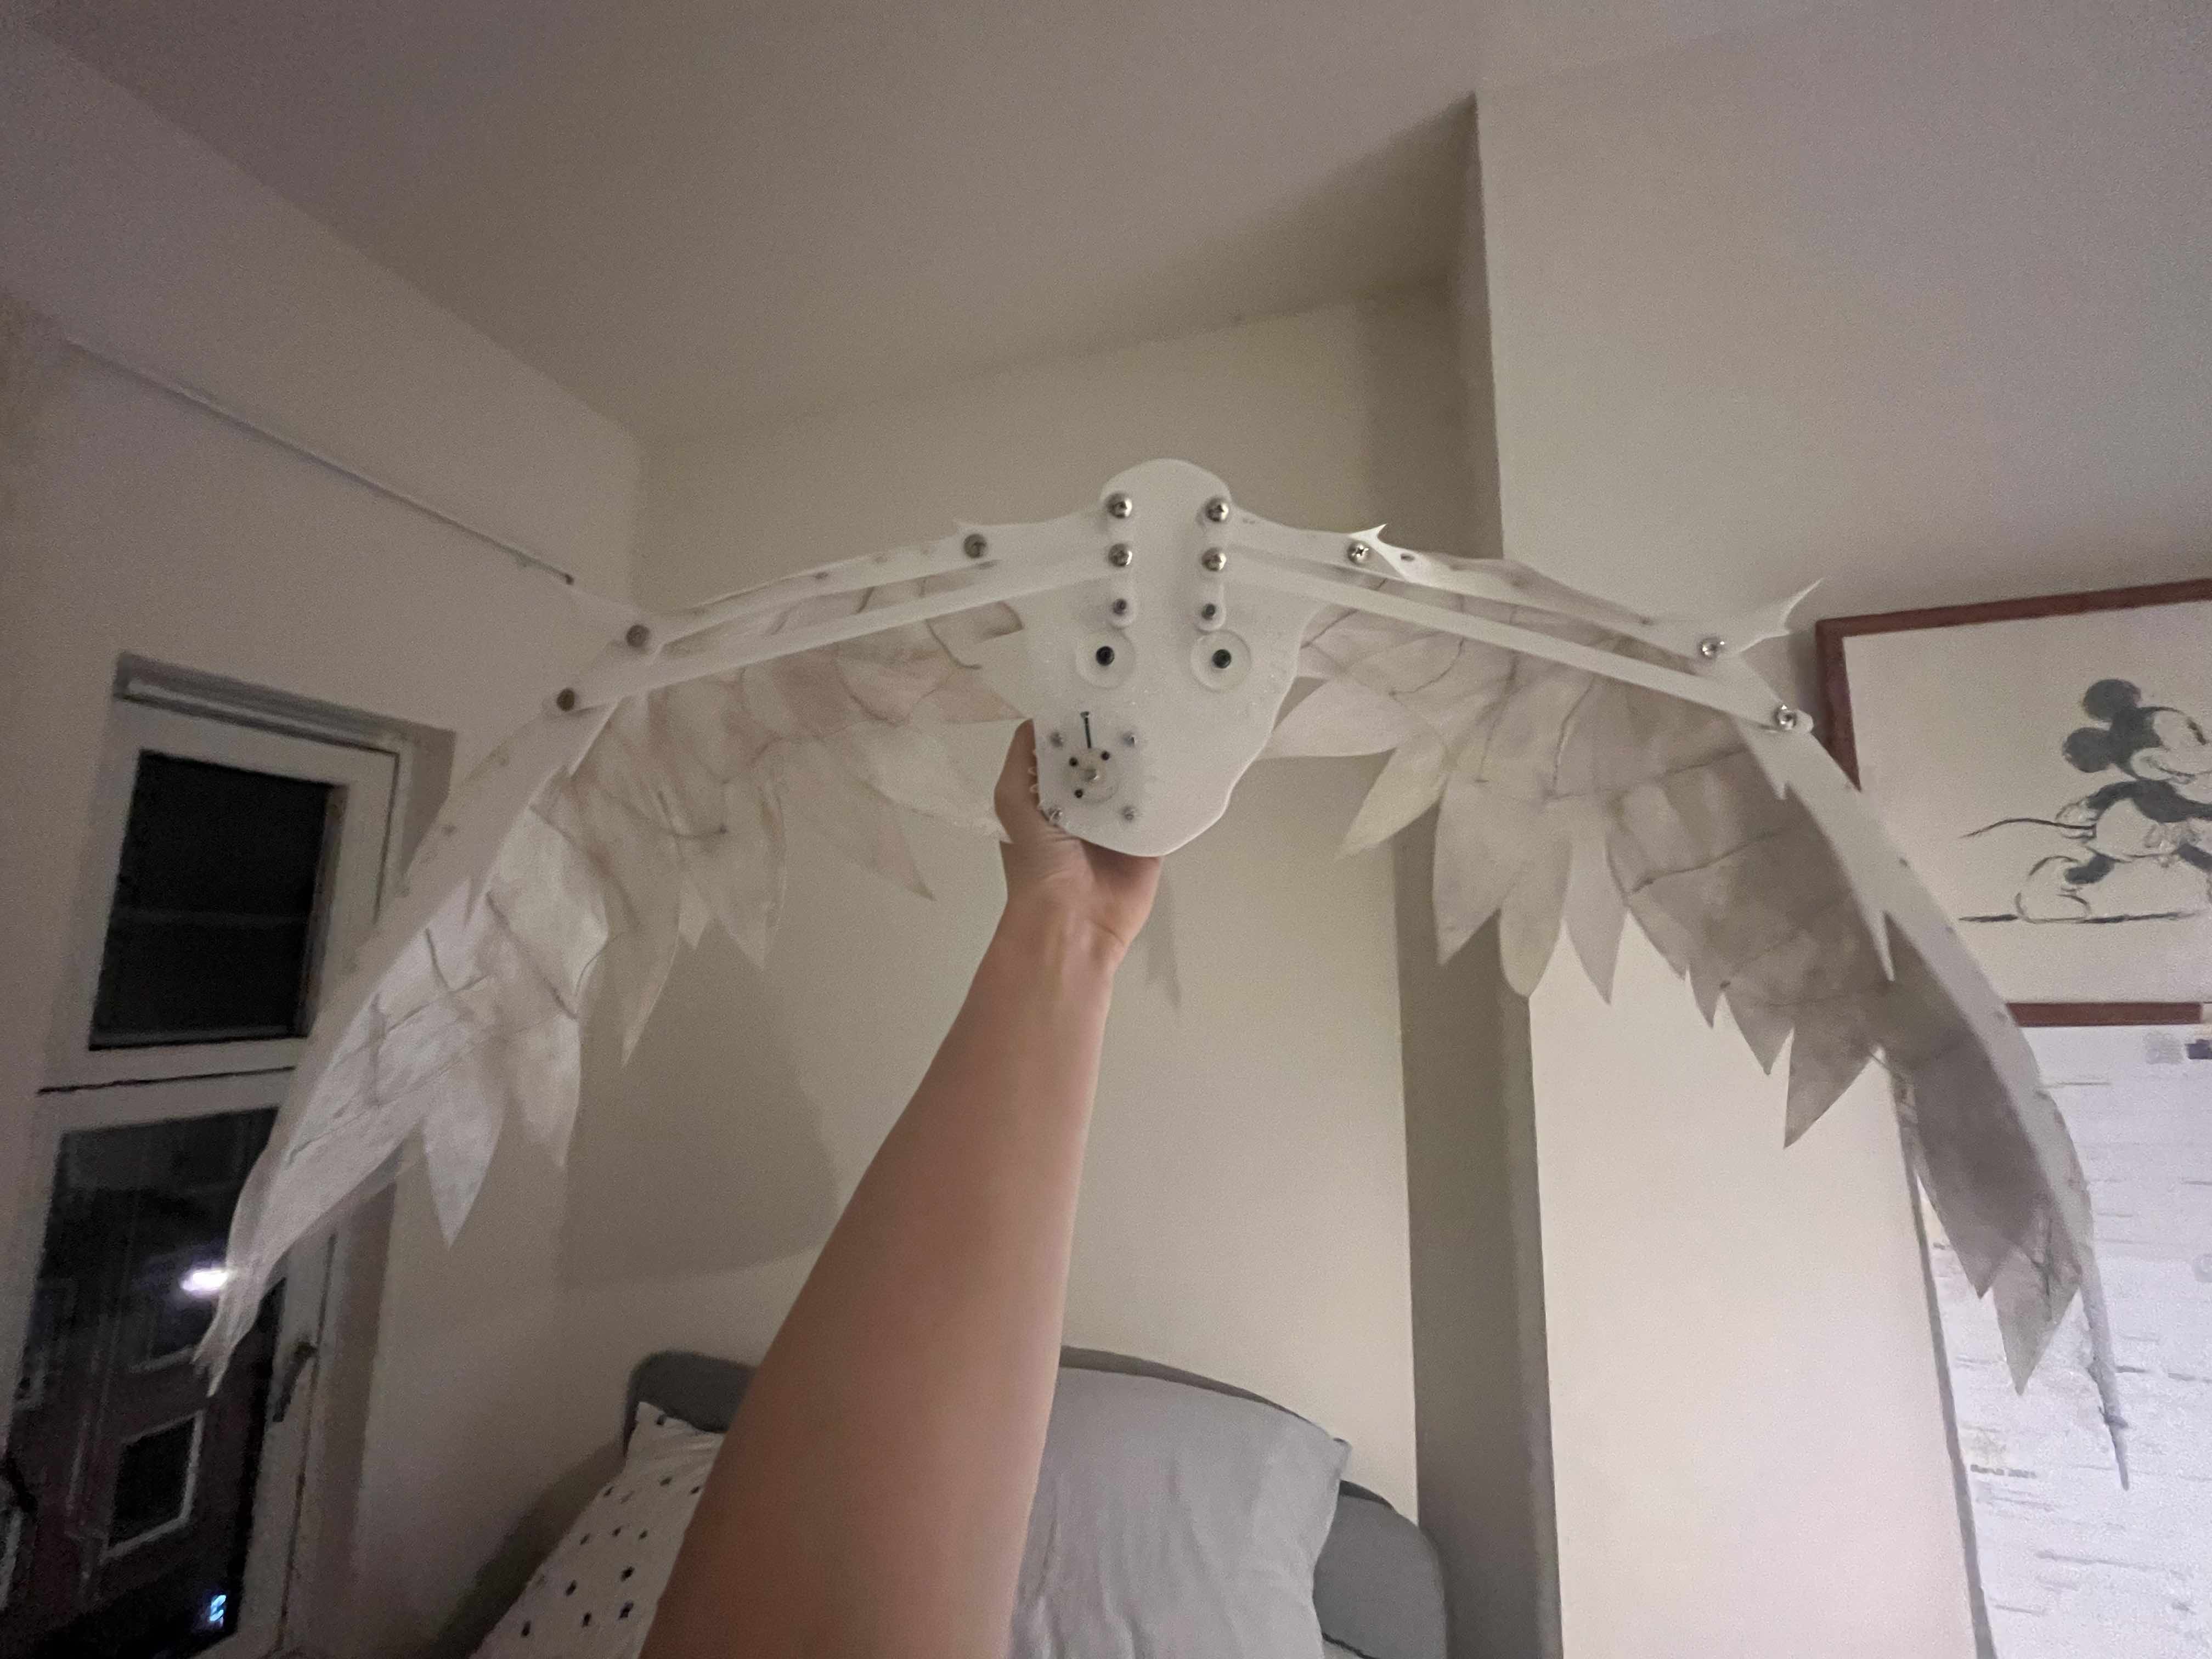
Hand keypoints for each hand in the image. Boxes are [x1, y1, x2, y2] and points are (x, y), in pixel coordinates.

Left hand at [993, 722, 1161, 957]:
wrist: (1073, 920)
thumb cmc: (1037, 860)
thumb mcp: (1012, 801)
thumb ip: (1022, 759)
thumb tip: (1042, 717)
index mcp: (1052, 796)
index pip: (1069, 751)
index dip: (1080, 725)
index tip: (1101, 692)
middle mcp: (1086, 806)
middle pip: (1107, 762)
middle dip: (1119, 738)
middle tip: (1142, 699)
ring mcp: (1120, 824)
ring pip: (1138, 782)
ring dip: (1148, 760)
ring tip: (1167, 720)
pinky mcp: (1148, 841)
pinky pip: (1162, 811)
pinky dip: (1171, 792)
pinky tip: (1183, 762)